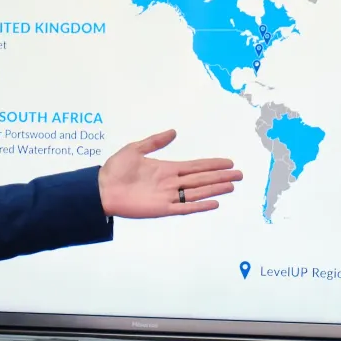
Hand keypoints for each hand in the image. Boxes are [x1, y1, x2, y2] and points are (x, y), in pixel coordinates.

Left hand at [98, 129, 241, 217]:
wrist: (101, 188)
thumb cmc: (115, 169)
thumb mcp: (135, 149)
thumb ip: (155, 141)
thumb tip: (173, 132)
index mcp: (166, 169)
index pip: (195, 166)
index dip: (212, 164)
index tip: (227, 162)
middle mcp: (170, 182)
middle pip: (201, 179)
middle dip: (220, 176)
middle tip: (239, 174)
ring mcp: (167, 196)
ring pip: (197, 192)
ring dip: (215, 189)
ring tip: (232, 186)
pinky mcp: (161, 208)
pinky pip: (184, 207)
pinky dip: (199, 205)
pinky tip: (214, 203)